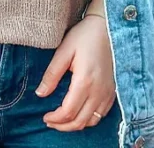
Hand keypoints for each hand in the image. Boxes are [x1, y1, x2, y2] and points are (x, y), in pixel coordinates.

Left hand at [34, 15, 116, 130]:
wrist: (107, 27)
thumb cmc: (85, 35)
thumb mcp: (64, 50)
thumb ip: (52, 74)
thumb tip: (40, 94)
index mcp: (85, 81)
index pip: (68, 112)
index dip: (55, 119)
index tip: (45, 117)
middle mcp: (98, 91)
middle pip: (80, 121)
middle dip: (62, 126)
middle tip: (49, 122)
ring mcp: (108, 93)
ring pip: (92, 122)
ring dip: (75, 125)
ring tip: (62, 121)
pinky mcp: (113, 91)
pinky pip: (101, 115)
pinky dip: (88, 120)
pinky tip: (79, 113)